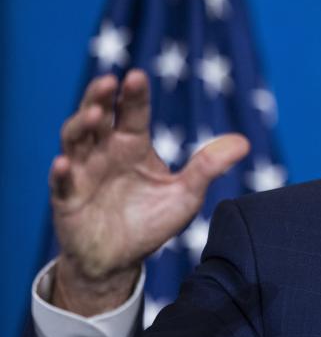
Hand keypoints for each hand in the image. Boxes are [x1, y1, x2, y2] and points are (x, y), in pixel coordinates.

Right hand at [49, 69, 248, 314]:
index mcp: (132, 145)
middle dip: (99, 97)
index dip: (134, 95)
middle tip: (108, 81)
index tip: (137, 76)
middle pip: (97, 117)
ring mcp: (82, 173)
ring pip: (74, 140)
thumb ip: (208, 167)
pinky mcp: (66, 200)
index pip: (132, 113)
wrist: (120, 261)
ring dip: (80, 125)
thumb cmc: (151, 221)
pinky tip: (63, 163)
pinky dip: (60, 172)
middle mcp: (104, 152)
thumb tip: (245, 142)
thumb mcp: (185, 194)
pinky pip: (60, 183)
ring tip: (94, 114)